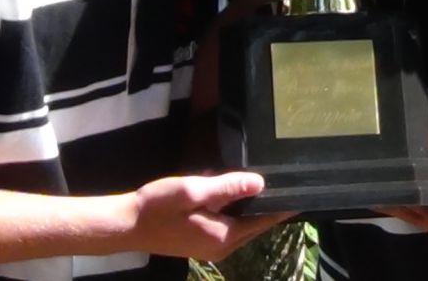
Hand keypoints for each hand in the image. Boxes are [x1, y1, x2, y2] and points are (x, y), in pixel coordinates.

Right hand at [129, 172, 283, 261]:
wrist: (127, 225)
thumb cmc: (158, 207)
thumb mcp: (193, 191)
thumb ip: (227, 187)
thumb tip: (260, 183)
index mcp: (225, 237)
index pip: (265, 221)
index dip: (282, 205)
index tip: (301, 190)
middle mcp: (223, 247)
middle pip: (257, 225)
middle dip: (269, 205)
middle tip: (284, 180)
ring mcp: (212, 247)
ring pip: (243, 225)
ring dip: (250, 208)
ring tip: (262, 183)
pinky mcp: (202, 242)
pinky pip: (229, 226)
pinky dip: (235, 211)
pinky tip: (232, 193)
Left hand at [393, 138, 427, 243]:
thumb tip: (426, 138)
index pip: (422, 210)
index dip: (402, 199)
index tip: (385, 186)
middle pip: (417, 219)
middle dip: (398, 204)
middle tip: (377, 189)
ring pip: (422, 225)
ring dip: (406, 210)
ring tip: (385, 194)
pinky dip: (419, 215)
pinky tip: (407, 202)